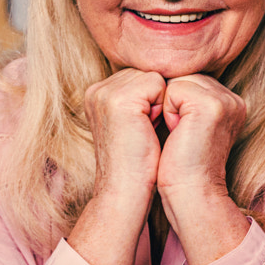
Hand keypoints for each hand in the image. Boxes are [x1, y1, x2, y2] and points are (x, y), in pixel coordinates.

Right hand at [82, 68, 167, 213]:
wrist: (126, 191)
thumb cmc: (139, 163)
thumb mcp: (136, 123)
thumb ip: (141, 98)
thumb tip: (167, 79)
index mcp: (98, 94)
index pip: (142, 75)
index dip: (154, 100)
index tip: (145, 127)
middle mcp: (97, 90)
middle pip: (148, 73)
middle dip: (157, 99)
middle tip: (146, 130)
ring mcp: (105, 93)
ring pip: (154, 77)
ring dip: (161, 103)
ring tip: (146, 129)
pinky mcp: (119, 100)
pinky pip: (158, 83)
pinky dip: (163, 105)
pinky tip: (150, 127)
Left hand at [154, 73, 248, 203]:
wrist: (191, 192)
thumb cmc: (182, 164)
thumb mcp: (190, 125)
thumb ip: (189, 100)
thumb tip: (165, 78)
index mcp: (231, 103)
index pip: (191, 79)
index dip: (176, 103)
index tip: (182, 131)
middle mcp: (233, 99)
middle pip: (185, 76)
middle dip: (172, 102)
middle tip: (180, 133)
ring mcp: (225, 101)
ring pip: (179, 80)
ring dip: (169, 106)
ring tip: (180, 132)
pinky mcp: (211, 105)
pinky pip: (173, 89)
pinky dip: (168, 110)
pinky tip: (178, 131)